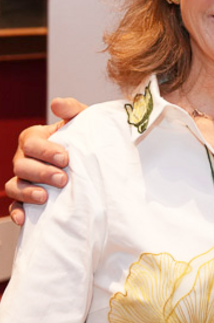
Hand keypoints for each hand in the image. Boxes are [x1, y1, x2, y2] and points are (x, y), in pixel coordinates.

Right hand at [5, 97, 86, 224]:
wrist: (89, 157)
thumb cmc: (81, 136)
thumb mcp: (81, 120)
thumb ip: (71, 109)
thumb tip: (56, 103)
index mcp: (33, 138)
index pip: (31, 143)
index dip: (46, 151)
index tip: (65, 158)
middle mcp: (23, 158)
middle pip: (22, 166)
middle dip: (42, 173)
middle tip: (62, 179)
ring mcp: (22, 178)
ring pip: (15, 186)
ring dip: (28, 192)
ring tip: (45, 197)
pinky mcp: (25, 198)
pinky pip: (15, 206)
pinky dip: (17, 212)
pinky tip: (24, 218)